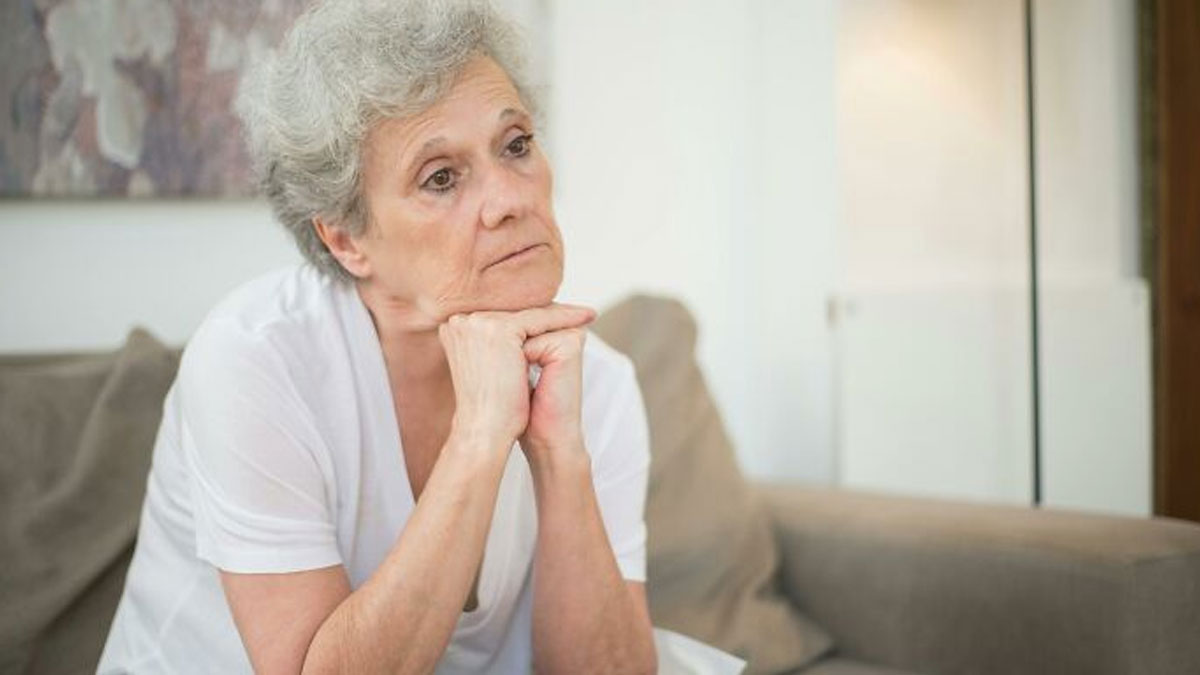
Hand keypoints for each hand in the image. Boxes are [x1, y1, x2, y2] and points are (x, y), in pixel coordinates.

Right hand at [438, 304, 594, 452]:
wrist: (486, 432)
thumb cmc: (492, 407)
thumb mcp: (491, 367)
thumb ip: (496, 344)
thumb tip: (519, 329)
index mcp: (456, 329)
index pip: (503, 316)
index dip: (532, 318)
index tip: (557, 316)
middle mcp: (460, 321)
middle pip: (516, 311)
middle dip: (548, 313)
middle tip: (580, 311)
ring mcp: (477, 323)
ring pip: (529, 313)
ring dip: (561, 314)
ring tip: (587, 314)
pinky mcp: (498, 329)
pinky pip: (540, 318)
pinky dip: (565, 319)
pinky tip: (585, 318)